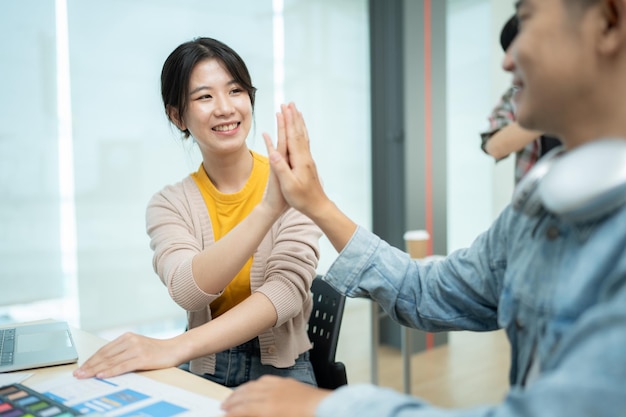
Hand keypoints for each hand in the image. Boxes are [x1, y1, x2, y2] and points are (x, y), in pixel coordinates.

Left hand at [72, 332, 181, 378]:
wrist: (176, 349)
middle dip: (89, 366)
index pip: (104, 350)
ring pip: (111, 361)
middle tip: (78, 374)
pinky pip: (123, 366)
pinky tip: (102, 375)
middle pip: (105, 355)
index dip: (91, 360)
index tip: (81, 368)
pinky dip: (111, 371)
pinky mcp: (143, 358)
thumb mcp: (137, 347)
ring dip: (96, 370)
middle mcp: (130, 341)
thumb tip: (103, 364)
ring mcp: (136, 349)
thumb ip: (123, 352)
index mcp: (127, 337)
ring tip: (85, 376)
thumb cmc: (157, 351)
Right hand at [221, 375, 330, 416]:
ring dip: (241, 391)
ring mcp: (279, 386)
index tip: (224, 415)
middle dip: (232, 401)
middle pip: (244, 395)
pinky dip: (255, 383)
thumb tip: (249, 414)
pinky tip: (254, 386)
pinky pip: (266, 380)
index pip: (241, 410)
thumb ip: (260, 416)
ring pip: (253, 385)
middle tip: (223, 406)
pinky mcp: (288, 382)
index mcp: (267, 408)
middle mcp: (271, 394)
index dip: (230, 413)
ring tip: (233, 396)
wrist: (327, 410)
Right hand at [264, 103, 331, 219]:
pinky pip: (304, 143)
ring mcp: (308, 159)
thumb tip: (273, 153)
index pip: (292, 136)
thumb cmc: (302, 199)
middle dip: (293, 117)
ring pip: (303, 136)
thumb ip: (281, 169)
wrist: (318, 206)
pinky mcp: (308, 163)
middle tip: (289, 103)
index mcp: (300, 160)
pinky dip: (301, 134)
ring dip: (298, 123)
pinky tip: (299, 132)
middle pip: (298, 132)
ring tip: (296, 112)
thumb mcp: (289, 186)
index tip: (284, 108)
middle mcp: (305, 157)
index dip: (288, 122)